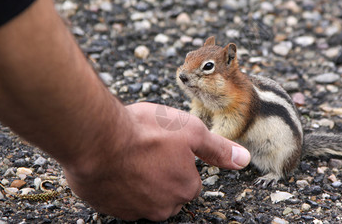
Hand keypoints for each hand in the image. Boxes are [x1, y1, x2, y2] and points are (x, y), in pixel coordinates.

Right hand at [63, 102, 250, 220]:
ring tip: (129, 152)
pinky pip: (120, 195)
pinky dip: (119, 181)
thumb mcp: (191, 131)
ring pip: (143, 193)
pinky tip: (114, 162)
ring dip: (139, 176)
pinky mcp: (109, 207)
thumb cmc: (147, 131)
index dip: (178, 158)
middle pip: (167, 188)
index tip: (165, 143)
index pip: (189, 178)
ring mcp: (134, 210)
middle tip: (147, 147)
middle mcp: (163, 207)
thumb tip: (243, 159)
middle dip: (160, 170)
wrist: (98, 138)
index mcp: (185, 189)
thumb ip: (218, 148)